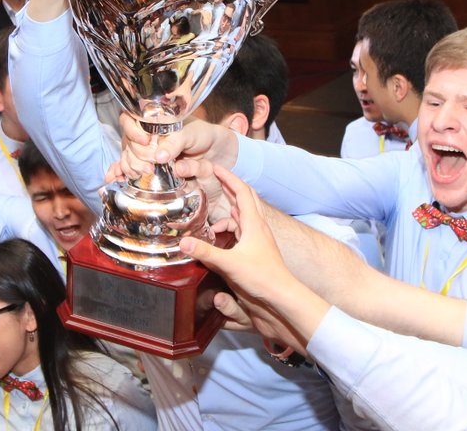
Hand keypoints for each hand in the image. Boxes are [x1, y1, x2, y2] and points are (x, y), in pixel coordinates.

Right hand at [112, 112, 239, 179]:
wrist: (216, 152)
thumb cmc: (203, 135)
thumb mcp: (192, 135)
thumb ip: (176, 143)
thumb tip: (159, 157)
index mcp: (153, 120)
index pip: (129, 120)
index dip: (133, 131)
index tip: (145, 142)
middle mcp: (145, 135)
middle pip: (127, 142)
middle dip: (136, 155)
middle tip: (151, 165)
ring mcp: (145, 151)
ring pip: (127, 157)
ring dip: (131, 167)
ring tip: (145, 174)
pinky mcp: (148, 167)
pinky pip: (128, 167)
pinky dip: (119, 173)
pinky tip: (110, 179)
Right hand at [179, 167, 309, 352]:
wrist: (282, 298)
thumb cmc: (263, 278)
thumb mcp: (230, 264)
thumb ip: (206, 252)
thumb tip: (184, 242)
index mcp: (254, 224)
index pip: (242, 192)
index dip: (229, 178)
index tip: (216, 168)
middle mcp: (257, 228)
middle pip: (244, 200)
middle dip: (229, 189)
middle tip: (214, 183)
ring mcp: (258, 240)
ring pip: (242, 218)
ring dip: (227, 214)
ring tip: (211, 220)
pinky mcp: (256, 251)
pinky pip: (241, 233)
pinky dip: (229, 231)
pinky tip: (219, 239)